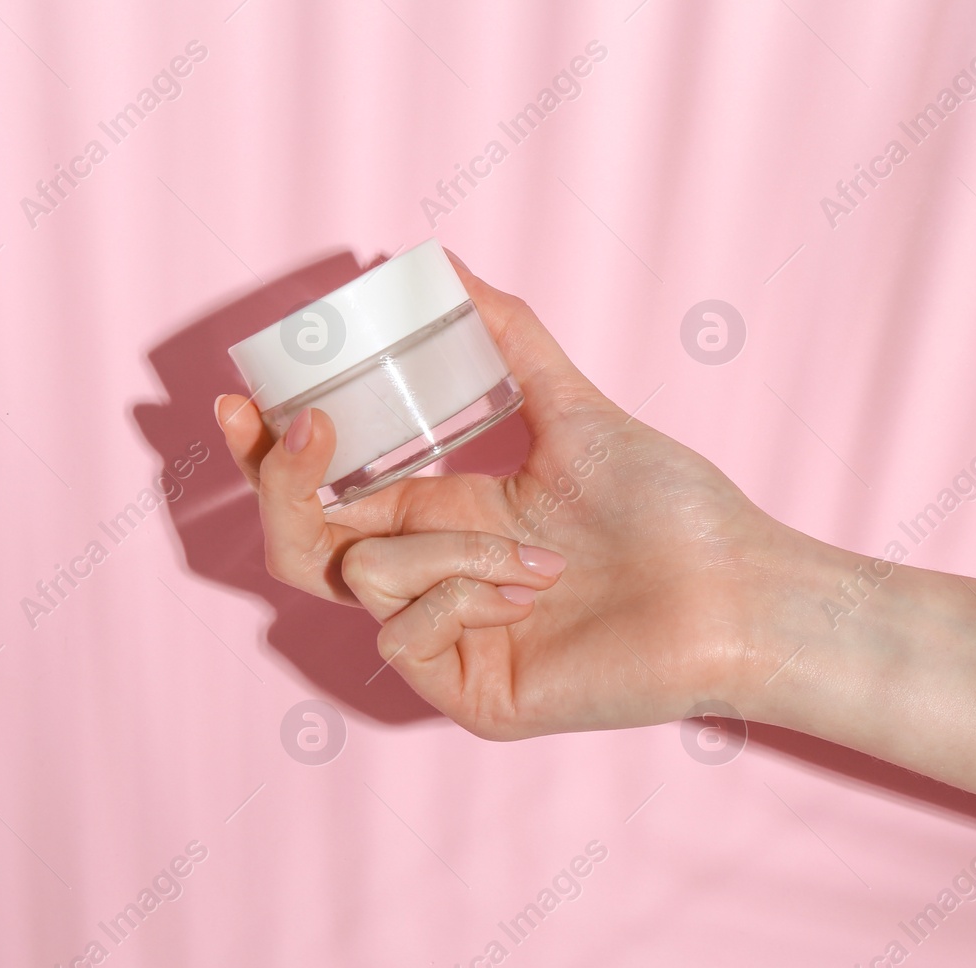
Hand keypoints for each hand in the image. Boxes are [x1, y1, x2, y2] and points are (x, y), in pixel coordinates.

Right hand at [216, 252, 814, 738]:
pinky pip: (401, 634)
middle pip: (300, 544)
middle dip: (285, 485)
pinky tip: (532, 599)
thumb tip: (447, 264)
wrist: (734, 589)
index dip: (273, 453)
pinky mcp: (464, 694)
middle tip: (311, 432)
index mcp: (442, 517)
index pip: (325, 493)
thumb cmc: (669, 507)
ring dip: (453, 548)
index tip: (241, 400)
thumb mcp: (575, 409)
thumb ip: (509, 337)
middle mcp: (430, 579)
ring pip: (363, 573)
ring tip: (542, 558)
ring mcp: (443, 641)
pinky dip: (463, 597)